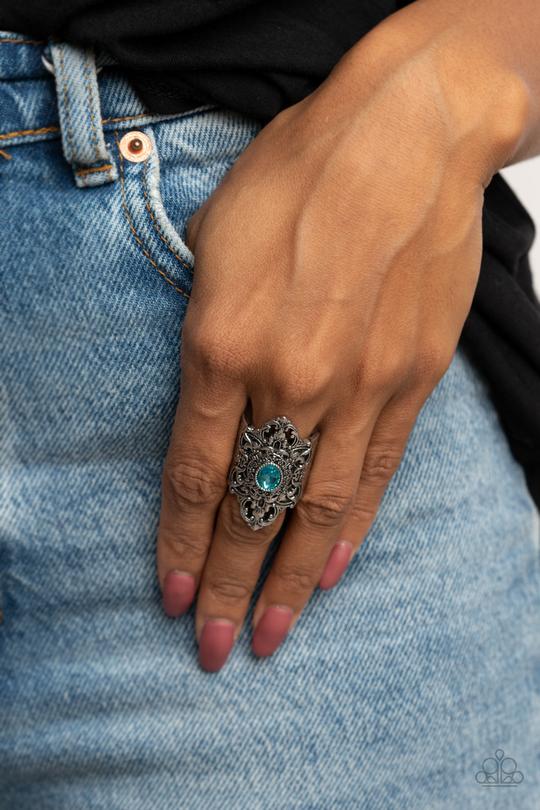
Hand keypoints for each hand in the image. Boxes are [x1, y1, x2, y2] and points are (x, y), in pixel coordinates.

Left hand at [156, 2, 525, 670]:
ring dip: (287, 580)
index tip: (166, 594)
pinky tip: (331, 572)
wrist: (406, 136)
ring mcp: (357, 386)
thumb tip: (209, 399)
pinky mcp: (410, 380)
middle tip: (209, 648)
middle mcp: (289, 379)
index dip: (176, 542)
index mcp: (222, 344)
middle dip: (223, 584)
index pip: (191, 473)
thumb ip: (206, 334)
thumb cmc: (300, 173)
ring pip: (315, 509)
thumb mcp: (214, 242)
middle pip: (250, 508)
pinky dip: (350, 530)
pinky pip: (374, 474)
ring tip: (267, 634)